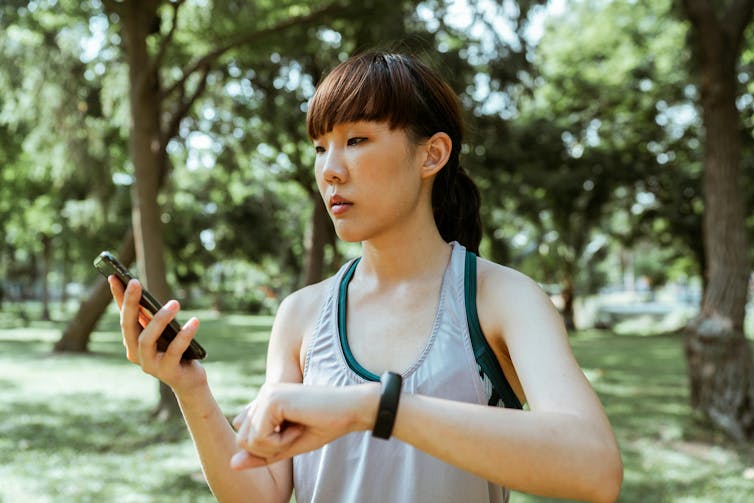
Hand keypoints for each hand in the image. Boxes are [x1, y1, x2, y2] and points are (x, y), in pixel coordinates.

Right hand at [108, 276, 206, 393]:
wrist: (189, 381)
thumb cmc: (175, 351)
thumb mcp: (164, 332)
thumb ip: (154, 316)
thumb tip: (145, 291)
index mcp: (132, 342)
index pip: (123, 316)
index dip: (118, 296)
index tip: (113, 276)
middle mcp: (135, 354)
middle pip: (128, 326)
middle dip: (130, 303)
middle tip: (135, 282)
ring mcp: (149, 364)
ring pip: (147, 339)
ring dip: (159, 319)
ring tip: (175, 303)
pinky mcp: (167, 371)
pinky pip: (174, 350)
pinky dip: (184, 335)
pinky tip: (194, 321)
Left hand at [230, 382, 378, 469]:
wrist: (349, 411)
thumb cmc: (324, 426)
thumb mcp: (288, 447)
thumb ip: (260, 455)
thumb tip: (231, 465)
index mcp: (265, 401)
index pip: (244, 436)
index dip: (267, 447)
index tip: (293, 434)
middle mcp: (262, 394)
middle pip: (241, 440)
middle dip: (268, 448)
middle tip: (295, 434)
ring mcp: (266, 395)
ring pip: (248, 441)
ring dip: (275, 446)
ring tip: (298, 430)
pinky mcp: (271, 400)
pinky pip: (260, 437)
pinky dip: (280, 442)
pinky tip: (299, 428)